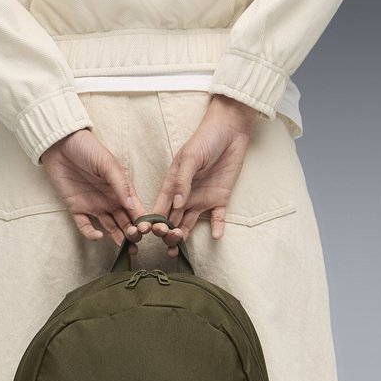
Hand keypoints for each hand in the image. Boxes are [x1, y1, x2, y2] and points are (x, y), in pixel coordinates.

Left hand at [40, 127, 152, 254]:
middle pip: (125, 222)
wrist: (59, 143)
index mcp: (121, 190)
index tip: (149, 232)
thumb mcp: (108, 164)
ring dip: (118, 239)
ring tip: (125, 249)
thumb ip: (121, 186)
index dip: (143, 221)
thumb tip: (133, 207)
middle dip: (133, 234)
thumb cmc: (88, 148)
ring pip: (110, 228)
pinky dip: (91, 233)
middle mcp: (110, 200)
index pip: (136, 210)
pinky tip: (99, 236)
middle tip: (136, 243)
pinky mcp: (76, 208)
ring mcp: (94, 206)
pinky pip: (85, 226)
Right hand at [149, 94, 259, 254]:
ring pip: (189, 223)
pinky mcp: (219, 199)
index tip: (150, 234)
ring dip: (184, 236)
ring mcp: (201, 198)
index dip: (154, 221)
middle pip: (172, 219)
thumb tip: (176, 205)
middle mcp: (184, 195)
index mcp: (172, 184)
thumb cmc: (205, 139)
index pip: (160, 206)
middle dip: (167, 233)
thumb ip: (182, 181)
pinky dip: (217, 227)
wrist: (229, 130)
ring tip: (178, 250)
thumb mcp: (190, 158)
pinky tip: (216, 236)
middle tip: (167, 244)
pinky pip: (217, 218)